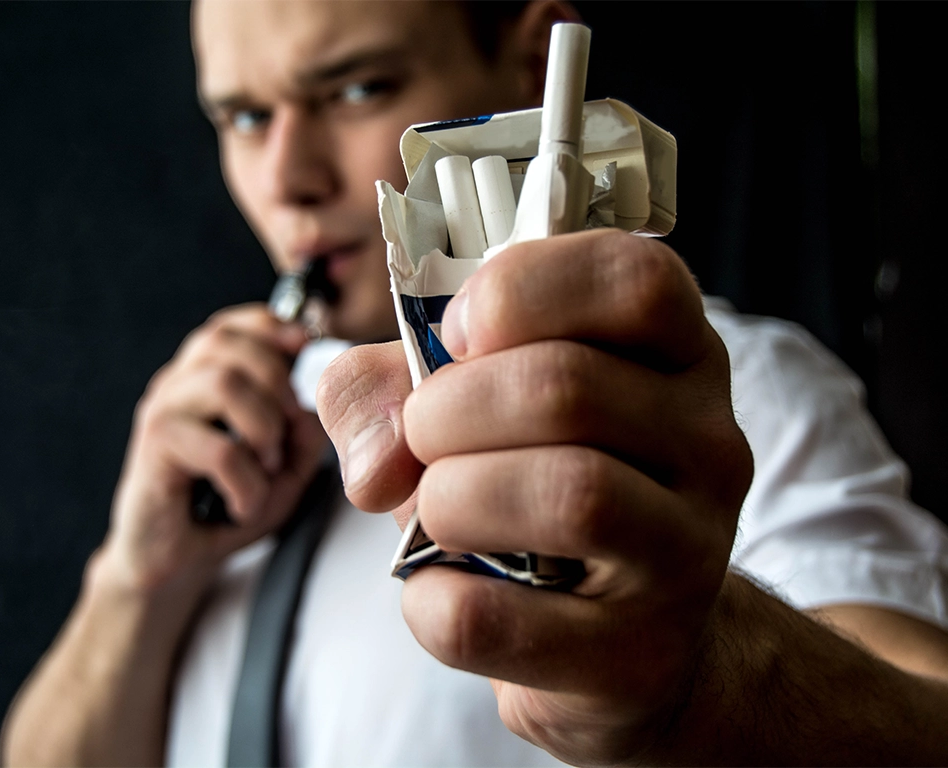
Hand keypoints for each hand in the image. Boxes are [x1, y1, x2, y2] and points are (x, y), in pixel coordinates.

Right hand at [104, 304, 326, 598]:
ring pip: (223, 385)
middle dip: (276, 385)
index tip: (302, 349)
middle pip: (228, 344)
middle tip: (284, 437)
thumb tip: (308, 411)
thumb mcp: (280, 472)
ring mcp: (161, 414)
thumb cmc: (219, 512)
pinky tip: (243, 504)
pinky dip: (248, 484)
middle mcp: (177, 387)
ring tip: (264, 470)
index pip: (230, 326)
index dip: (268, 327)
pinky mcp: (153, 452)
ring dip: (263, 431)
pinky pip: (220, 451)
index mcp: (202, 378)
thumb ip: (302, 437)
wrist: (170, 564)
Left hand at [317, 230, 752, 763]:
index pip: (633, 278)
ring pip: (568, 493)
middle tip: (422, 438)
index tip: (457, 334)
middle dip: (446, 410)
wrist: (621, 649)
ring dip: (450, 497)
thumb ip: (383, 388)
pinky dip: (429, 602)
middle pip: (566, 386)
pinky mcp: (637, 654)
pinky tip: (439, 589)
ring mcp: (687, 554)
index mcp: (673, 353)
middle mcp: (707, 443)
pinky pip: (493, 619)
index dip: (520, 291)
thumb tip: (377, 460)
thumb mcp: (457, 408)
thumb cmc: (528, 491)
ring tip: (434, 509)